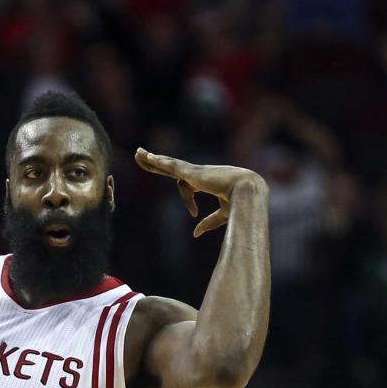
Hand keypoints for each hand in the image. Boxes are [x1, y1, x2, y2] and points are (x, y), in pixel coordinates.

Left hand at [134, 148, 266, 237]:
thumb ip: (208, 222)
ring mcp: (193, 172)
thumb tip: (195, 234)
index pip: (186, 186)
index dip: (189, 202)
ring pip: (168, 163)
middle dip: (157, 163)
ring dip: (152, 159)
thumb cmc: (240, 202)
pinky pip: (171, 166)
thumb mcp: (223, 215)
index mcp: (204, 181)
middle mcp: (197, 173)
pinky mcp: (191, 173)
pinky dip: (159, 162)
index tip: (194, 214)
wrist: (248, 191)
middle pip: (171, 167)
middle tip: (143, 156)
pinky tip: (148, 158)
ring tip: (138, 153)